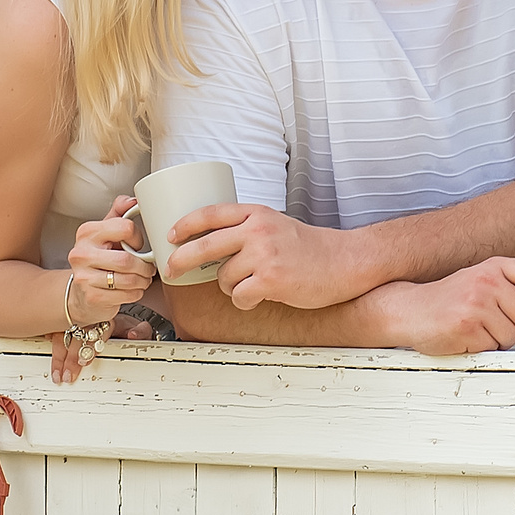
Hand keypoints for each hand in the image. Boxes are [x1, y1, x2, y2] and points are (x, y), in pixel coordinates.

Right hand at [49, 304, 157, 383]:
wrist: (113, 304)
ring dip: (58, 356)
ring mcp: (74, 321)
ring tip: (56, 373)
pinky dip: (48, 338)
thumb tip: (134, 334)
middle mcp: (87, 319)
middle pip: (76, 339)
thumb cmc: (122, 324)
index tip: (83, 363)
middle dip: (70, 359)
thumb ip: (141, 331)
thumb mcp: (136, 326)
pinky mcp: (65, 322)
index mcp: (105, 318)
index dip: (90, 349)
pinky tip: (43, 348)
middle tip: (66, 376)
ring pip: (62, 336)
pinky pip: (53, 329)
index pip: (96, 334)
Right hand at [65, 197, 153, 325]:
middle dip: (145, 266)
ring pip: (128, 279)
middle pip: (127, 259)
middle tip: (148, 268)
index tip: (137, 245)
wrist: (81, 294)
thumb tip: (132, 200)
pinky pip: (125, 295)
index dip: (138, 238)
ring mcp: (84, 277)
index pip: (125, 228)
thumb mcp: (105, 233)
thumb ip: (118, 214)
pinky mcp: (91, 297)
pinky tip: (132, 290)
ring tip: (142, 279)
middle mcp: (81, 253)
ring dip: (142, 281)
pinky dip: (136, 293)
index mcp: (87, 232)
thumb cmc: (98, 260)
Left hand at [165, 203, 369, 309]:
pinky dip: (245, 301)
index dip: (185, 225)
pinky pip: (239, 296)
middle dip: (181, 261)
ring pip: (223, 277)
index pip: (211, 213)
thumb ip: (246, 228)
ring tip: (254, 284)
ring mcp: (264, 255)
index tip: (170, 236)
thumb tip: (207, 245)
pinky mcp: (271, 280)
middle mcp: (258, 231)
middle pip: (204, 246)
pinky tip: (261, 296)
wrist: (344, 262)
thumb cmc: (309, 248)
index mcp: (257, 213)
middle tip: (172, 271)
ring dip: (232, 287)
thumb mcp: (275, 225)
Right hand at [377, 257, 514, 355]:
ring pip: (513, 337)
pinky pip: (492, 347)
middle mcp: (486, 281)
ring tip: (477, 331)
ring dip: (499, 342)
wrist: (407, 310)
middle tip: (500, 328)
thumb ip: (513, 295)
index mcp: (492, 267)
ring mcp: (476, 303)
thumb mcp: (482, 287)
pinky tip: (465, 337)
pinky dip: (482, 349)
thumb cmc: (447, 301)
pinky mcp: (466, 326)